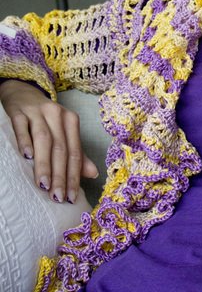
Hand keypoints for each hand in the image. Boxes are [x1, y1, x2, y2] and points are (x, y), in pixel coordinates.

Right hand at [0, 79, 97, 202]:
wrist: (22, 93)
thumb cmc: (44, 119)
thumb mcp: (62, 132)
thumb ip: (76, 154)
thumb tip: (93, 174)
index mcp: (71, 121)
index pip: (75, 153)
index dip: (74, 176)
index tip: (71, 198)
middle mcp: (57, 114)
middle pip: (61, 148)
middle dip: (60, 175)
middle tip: (57, 197)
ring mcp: (37, 112)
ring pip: (44, 139)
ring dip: (44, 163)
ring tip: (43, 184)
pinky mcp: (18, 111)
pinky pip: (22, 126)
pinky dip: (25, 141)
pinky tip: (26, 156)